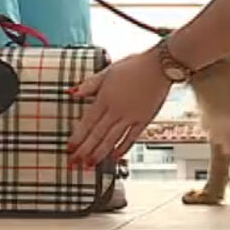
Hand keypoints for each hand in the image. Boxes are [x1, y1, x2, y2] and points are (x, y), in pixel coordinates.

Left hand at [67, 50, 171, 166]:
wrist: (160, 66)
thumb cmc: (135, 65)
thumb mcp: (108, 71)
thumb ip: (90, 84)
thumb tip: (73, 93)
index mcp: (105, 97)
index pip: (87, 122)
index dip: (77, 137)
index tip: (69, 148)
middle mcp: (117, 110)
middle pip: (97, 134)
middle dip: (84, 150)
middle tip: (75, 163)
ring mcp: (131, 116)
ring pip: (112, 139)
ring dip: (100, 153)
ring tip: (91, 164)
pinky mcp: (144, 119)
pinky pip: (131, 137)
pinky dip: (123, 148)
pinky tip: (115, 157)